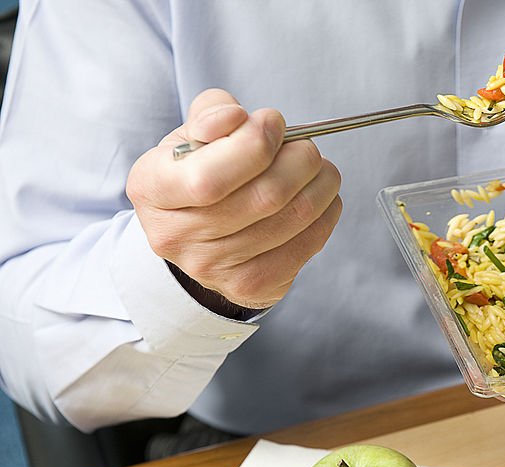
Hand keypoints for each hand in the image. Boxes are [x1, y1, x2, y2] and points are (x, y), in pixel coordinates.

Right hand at [126, 89, 342, 309]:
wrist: (198, 233)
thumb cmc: (200, 170)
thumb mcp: (193, 135)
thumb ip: (211, 114)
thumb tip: (235, 118)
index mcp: (151, 188)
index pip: (208, 177)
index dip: (253, 145)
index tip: (274, 121)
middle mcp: (175, 235)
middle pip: (264, 197)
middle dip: (300, 161)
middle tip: (306, 147)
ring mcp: (213, 268)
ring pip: (293, 218)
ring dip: (321, 185)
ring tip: (319, 169)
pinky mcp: (251, 286)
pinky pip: (308, 245)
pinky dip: (326, 214)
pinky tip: (322, 198)